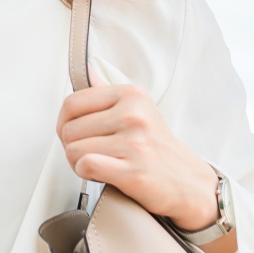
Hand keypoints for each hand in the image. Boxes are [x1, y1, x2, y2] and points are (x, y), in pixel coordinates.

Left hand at [56, 72, 219, 232]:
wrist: (189, 183)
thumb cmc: (157, 148)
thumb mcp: (138, 110)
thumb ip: (107, 92)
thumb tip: (86, 69)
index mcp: (132, 95)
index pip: (72, 103)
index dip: (64, 122)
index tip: (76, 134)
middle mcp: (134, 115)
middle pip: (69, 129)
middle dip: (72, 146)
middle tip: (91, 153)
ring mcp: (135, 143)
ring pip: (74, 150)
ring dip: (78, 163)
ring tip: (99, 164)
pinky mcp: (133, 171)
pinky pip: (86, 165)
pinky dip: (85, 173)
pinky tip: (101, 174)